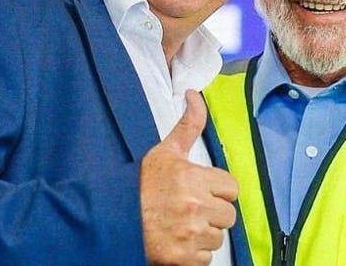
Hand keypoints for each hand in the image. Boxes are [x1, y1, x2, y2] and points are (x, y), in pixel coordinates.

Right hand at [140, 90, 238, 264]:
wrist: (114, 218)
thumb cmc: (141, 185)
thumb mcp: (165, 151)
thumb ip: (189, 124)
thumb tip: (195, 95)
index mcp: (193, 178)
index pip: (231, 188)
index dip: (218, 190)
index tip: (202, 191)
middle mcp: (195, 206)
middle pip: (228, 214)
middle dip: (213, 213)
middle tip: (190, 209)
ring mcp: (190, 234)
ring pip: (218, 237)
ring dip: (204, 234)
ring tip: (181, 224)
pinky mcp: (183, 257)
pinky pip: (205, 258)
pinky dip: (194, 254)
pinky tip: (178, 240)